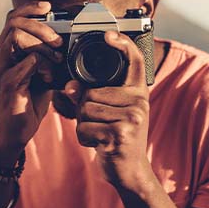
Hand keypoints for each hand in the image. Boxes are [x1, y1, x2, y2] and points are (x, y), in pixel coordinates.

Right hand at [0, 1, 62, 165]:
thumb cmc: (28, 102)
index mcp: (5, 52)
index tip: (48, 7)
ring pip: (16, 37)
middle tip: (57, 41)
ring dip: (40, 43)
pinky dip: (42, 65)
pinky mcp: (7, 85)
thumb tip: (68, 43)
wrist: (15, 132)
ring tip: (55, 59)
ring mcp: (1, 70)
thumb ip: (48, 57)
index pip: (12, 18)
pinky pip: (26, 63)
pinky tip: (50, 77)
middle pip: (13, 22)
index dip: (29, 8)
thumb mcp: (41, 74)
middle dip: (40, 26)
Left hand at [63, 31, 157, 197]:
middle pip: (91, 92)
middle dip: (84, 110)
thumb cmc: (116, 138)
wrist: (131, 172)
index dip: (122, 44)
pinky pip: (85, 128)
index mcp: (138, 92)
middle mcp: (139, 102)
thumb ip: (90, 97)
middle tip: (99, 124)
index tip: (108, 35)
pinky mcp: (120, 135)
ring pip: (85, 110)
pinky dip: (84, 138)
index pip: (135, 61)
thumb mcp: (109, 113)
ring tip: (100, 133)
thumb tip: (69, 87)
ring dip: (83, 125)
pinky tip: (99, 144)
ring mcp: (131, 119)